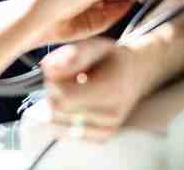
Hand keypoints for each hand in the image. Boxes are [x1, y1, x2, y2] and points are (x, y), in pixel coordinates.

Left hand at [39, 38, 153, 140]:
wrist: (135, 75)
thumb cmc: (111, 58)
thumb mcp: (95, 46)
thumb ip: (72, 54)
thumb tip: (48, 67)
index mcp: (111, 90)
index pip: (65, 95)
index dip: (52, 81)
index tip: (57, 69)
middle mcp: (111, 115)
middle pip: (58, 110)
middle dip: (52, 92)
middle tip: (64, 78)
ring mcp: (107, 130)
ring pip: (57, 124)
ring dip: (55, 106)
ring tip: (70, 90)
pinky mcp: (101, 138)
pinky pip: (65, 132)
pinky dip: (62, 118)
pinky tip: (75, 104)